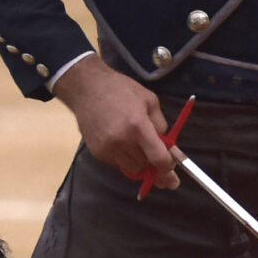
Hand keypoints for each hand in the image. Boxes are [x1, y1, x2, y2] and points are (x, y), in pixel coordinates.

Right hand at [53, 61, 177, 188]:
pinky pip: (118, 164)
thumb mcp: (149, 100)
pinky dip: (124, 158)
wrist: (87, 89)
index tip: (170, 168)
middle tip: (156, 158)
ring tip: (137, 147)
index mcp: (138, 126)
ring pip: (132, 168)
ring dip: (139, 162)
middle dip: (153, 164)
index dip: (167, 167)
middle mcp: (122, 141)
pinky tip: (122, 143)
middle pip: (145, 166)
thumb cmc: (120, 90)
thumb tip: (165, 144)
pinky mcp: (97, 152)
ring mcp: (108, 149)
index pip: (158, 158)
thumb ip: (160, 124)